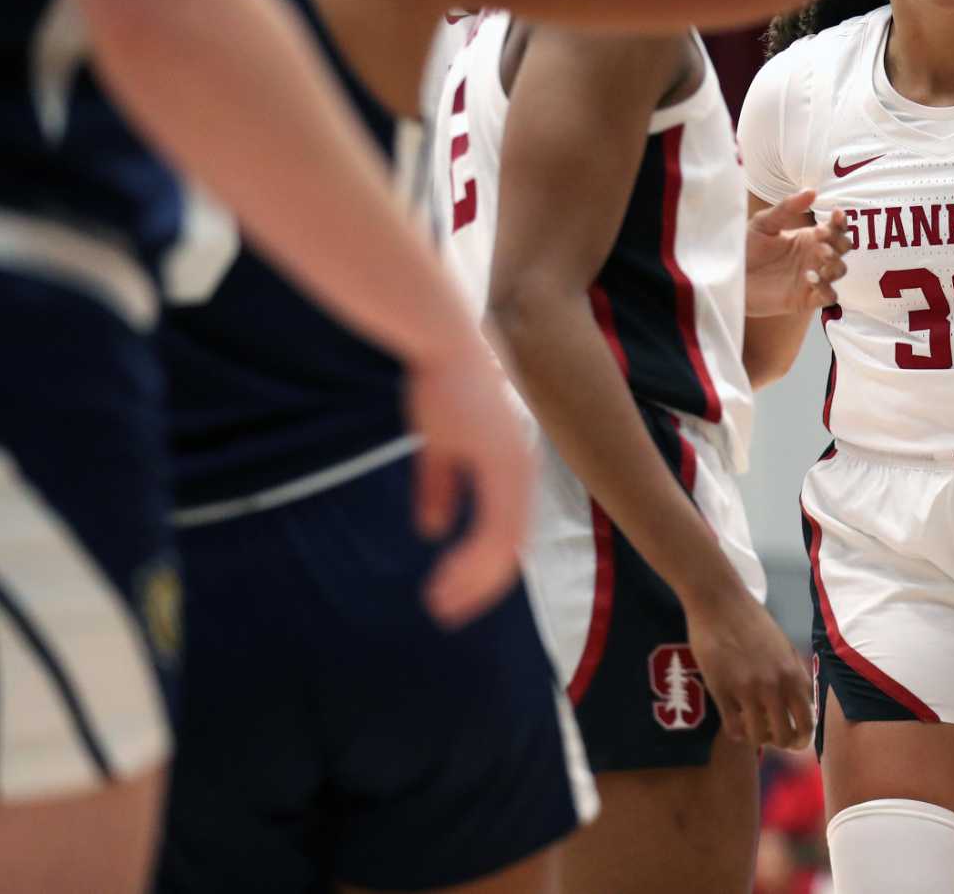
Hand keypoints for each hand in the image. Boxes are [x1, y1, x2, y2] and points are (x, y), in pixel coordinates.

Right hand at [407, 339, 537, 627]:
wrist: (444, 343)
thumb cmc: (443, 385)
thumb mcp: (439, 445)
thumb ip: (439, 487)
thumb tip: (433, 530)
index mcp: (511, 469)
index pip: (507, 534)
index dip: (482, 568)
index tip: (452, 592)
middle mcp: (520, 473)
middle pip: (510, 548)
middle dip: (480, 585)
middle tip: (448, 610)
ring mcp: (515, 470)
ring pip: (505, 547)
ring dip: (474, 580)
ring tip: (443, 603)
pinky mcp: (502, 465)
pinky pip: (494, 528)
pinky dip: (472, 560)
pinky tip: (446, 578)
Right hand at [683, 581, 814, 750]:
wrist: (720, 602)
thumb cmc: (752, 621)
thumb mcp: (783, 647)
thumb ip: (792, 675)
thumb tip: (801, 703)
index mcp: (794, 674)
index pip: (808, 721)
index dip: (801, 735)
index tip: (793, 736)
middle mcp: (775, 686)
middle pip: (786, 736)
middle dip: (780, 742)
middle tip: (771, 735)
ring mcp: (748, 690)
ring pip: (759, 738)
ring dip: (757, 739)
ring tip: (752, 728)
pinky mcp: (722, 691)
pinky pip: (734, 729)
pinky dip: (737, 733)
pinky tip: (736, 724)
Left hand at [746, 190, 849, 315]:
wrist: (729, 277)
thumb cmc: (744, 248)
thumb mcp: (764, 224)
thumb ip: (787, 208)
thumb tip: (812, 191)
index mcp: (807, 238)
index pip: (835, 228)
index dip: (840, 221)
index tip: (835, 214)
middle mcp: (813, 257)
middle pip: (843, 248)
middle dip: (838, 243)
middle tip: (820, 241)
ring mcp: (812, 278)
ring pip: (840, 271)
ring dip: (834, 264)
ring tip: (817, 261)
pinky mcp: (805, 299)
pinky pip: (829, 296)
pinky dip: (827, 289)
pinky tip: (811, 280)